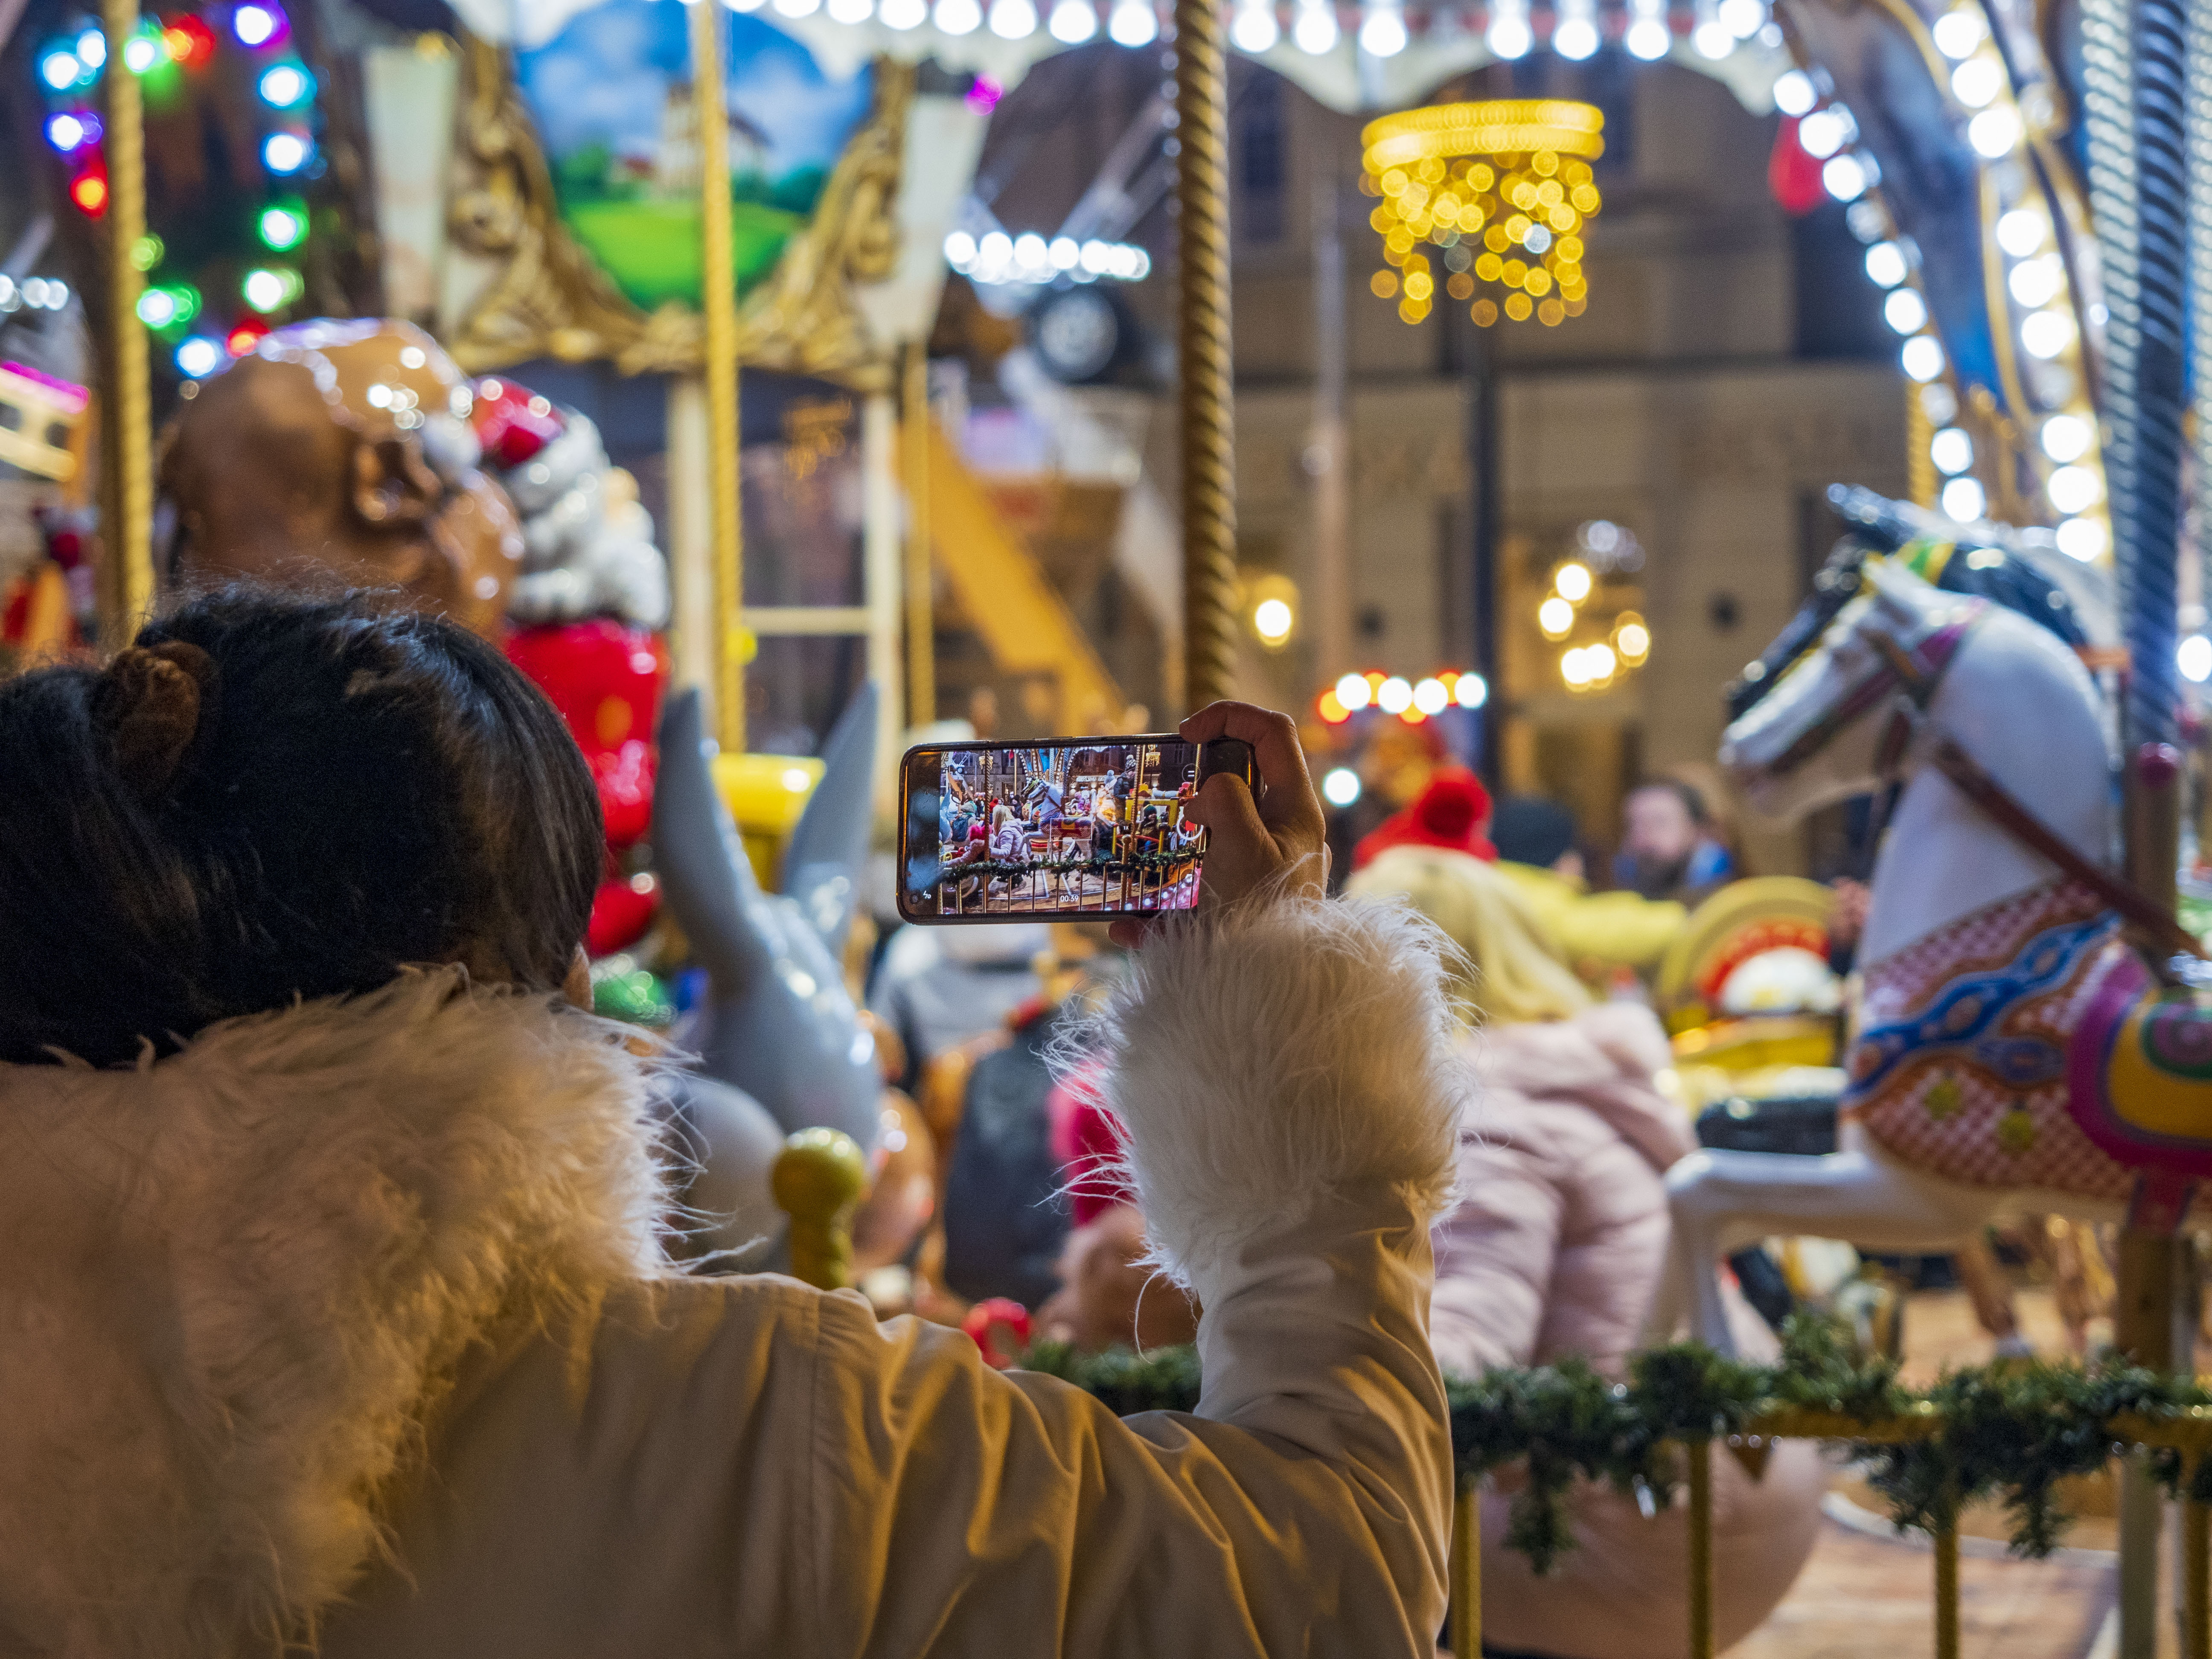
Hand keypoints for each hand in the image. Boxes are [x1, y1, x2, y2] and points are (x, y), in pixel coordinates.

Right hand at [1108, 702, 1326, 948]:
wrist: (1272, 998)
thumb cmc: (1268, 918)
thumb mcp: (1246, 849)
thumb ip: (1226, 802)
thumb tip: (1203, 796)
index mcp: (1295, 810)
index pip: (1272, 733)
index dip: (1229, 716)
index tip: (1184, 735)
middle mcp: (1280, 836)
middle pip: (1235, 783)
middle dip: (1189, 786)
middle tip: (1157, 799)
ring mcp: (1255, 873)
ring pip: (1204, 840)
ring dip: (1164, 850)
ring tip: (1133, 864)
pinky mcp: (1231, 910)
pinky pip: (1187, 898)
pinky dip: (1156, 910)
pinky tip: (1128, 928)